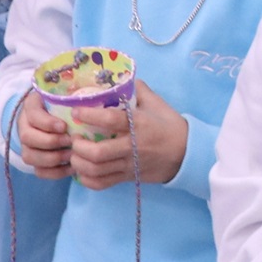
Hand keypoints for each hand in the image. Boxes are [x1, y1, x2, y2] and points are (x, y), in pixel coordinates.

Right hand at [13, 91, 74, 179]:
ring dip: (52, 158)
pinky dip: (55, 172)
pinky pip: (39, 171)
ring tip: (71, 155)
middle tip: (70, 141)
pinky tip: (71, 167)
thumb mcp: (67, 96)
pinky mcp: (34, 161)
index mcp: (31, 106)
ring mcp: (26, 145)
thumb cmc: (66, 104)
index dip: (47, 123)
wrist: (58, 116)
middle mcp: (24, 126)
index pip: (33, 115)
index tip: (64, 126)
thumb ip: (72, 99)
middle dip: (50, 141)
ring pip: (29, 156)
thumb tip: (85, 108)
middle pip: (27, 137)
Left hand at [64, 81, 185, 188]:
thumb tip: (121, 77)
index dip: (89, 115)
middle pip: (98, 153)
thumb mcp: (157, 104)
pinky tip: (83, 170)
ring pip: (97, 170)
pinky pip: (103, 184)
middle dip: (79, 147)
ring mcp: (130, 164)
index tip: (76, 112)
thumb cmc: (170, 125)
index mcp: (139, 124)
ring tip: (75, 154)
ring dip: (79, 163)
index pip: (110, 119)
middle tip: (73, 138)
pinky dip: (88, 180)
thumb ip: (138, 90)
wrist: (187, 153)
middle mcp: (133, 146)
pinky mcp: (129, 177)